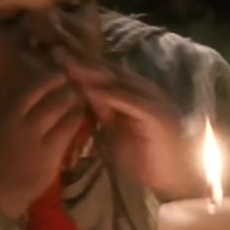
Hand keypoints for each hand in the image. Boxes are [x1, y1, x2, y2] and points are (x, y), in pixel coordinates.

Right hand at [0, 56, 89, 217]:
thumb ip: (10, 111)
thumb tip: (28, 89)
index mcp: (5, 114)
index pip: (31, 88)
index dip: (49, 78)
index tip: (60, 75)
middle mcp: (20, 123)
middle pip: (51, 96)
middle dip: (68, 88)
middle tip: (79, 85)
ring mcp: (35, 139)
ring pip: (63, 110)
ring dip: (76, 102)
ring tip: (83, 99)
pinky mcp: (49, 155)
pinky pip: (69, 130)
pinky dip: (77, 119)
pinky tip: (82, 118)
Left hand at [48, 43, 200, 197]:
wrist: (175, 178)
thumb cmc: (145, 156)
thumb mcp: (116, 127)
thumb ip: (103, 108)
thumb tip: (83, 91)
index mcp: (132, 92)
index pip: (103, 72)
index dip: (79, 63)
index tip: (53, 56)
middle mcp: (143, 90)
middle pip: (109, 71)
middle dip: (82, 62)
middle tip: (56, 52)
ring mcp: (152, 100)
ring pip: (119, 82)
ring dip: (94, 73)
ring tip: (70, 65)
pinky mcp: (158, 116)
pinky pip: (132, 102)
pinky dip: (113, 95)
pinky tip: (94, 91)